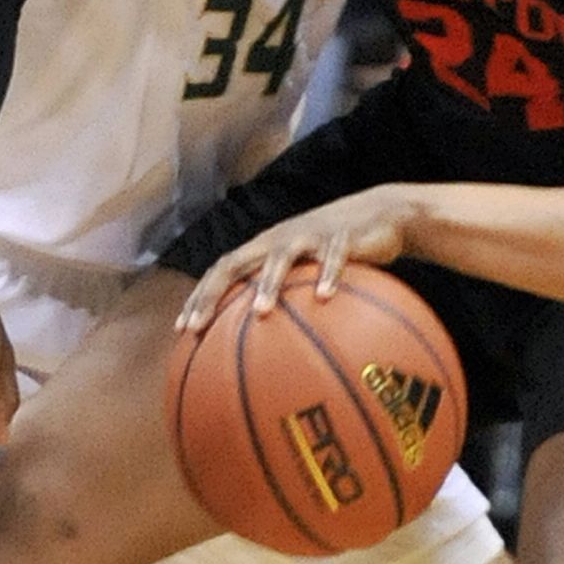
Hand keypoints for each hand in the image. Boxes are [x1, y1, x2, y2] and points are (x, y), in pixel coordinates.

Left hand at [177, 186, 417, 330]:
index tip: (181, 330)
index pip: (222, 269)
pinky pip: (333, 255)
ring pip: (281, 256)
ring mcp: (309, 234)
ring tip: (260, 312)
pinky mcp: (342, 235)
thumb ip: (291, 301)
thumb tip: (272, 350)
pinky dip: (327, 274)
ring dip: (268, 283)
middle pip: (236, 261)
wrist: (382, 214)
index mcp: (266, 248)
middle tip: (199, 326)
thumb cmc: (338, 252)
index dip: (200, 297)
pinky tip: (324, 297)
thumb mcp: (310, 273)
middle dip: (213, 293)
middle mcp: (280, 238)